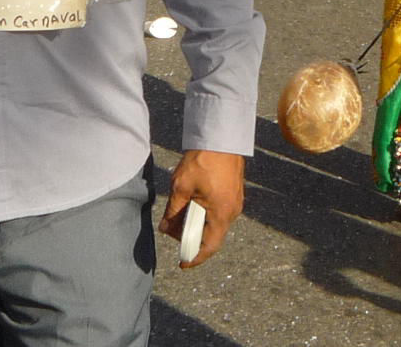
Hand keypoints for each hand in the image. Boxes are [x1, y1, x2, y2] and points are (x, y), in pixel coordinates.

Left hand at [159, 150, 243, 268]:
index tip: (183, 263)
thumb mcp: (181, 187)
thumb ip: (173, 211)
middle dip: (191, 236)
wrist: (221, 138)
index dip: (195, 257)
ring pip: (214, 223)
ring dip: (197, 222)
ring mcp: (235, 203)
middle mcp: (232, 212)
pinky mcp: (234, 194)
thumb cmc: (203, 161)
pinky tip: (191, 202)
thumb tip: (165, 228)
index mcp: (221, 214)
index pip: (210, 246)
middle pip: (211, 235)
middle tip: (172, 228)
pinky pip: (218, 211)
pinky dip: (204, 213)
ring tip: (179, 212)